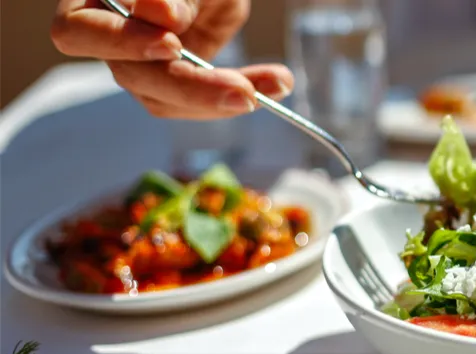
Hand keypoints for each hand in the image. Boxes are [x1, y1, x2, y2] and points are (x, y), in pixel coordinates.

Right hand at [51, 0, 292, 118]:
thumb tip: (161, 14)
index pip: (82, 28)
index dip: (125, 41)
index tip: (173, 42)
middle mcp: (107, 35)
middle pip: (129, 74)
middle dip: (189, 87)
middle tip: (242, 92)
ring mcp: (137, 63)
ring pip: (163, 99)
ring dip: (222, 98)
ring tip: (275, 83)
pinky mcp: (170, 82)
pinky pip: (195, 102)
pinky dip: (239, 93)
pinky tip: (276, 81)